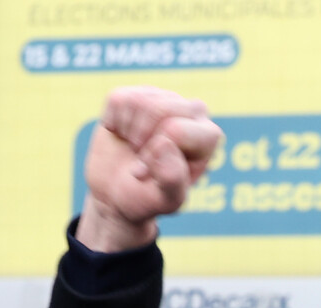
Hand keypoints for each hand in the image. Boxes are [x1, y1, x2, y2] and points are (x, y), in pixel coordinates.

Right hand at [76, 87, 221, 251]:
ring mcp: (165, 99)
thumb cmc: (148, 197)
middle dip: (140, 140)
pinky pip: (118, 99)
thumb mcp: (166, 200)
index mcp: (208, 136)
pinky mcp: (138, 93)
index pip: (175, 130)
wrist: (118, 193)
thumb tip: (164, 144)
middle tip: (138, 161)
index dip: (152, 154)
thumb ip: (173, 180)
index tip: (145, 174)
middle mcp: (193, 112)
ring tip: (134, 149)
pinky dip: (112, 122)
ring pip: (138, 101)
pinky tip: (123, 136)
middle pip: (158, 109)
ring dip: (127, 132)